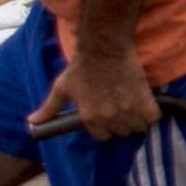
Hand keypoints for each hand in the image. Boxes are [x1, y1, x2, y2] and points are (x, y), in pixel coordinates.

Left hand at [29, 45, 158, 140]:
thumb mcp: (61, 88)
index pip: (102, 136)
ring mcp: (128, 109)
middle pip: (121, 132)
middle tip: (121, 109)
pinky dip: (152, 113)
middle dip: (122, 123)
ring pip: (138, 127)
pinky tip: (146, 104)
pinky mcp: (144, 99)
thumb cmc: (81, 67)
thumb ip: (49, 108)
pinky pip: (153, 117)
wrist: (104, 48)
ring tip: (135, 107)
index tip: (107, 116)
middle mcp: (109, 117)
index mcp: (89, 117)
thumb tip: (32, 122)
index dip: (104, 127)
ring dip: (137, 119)